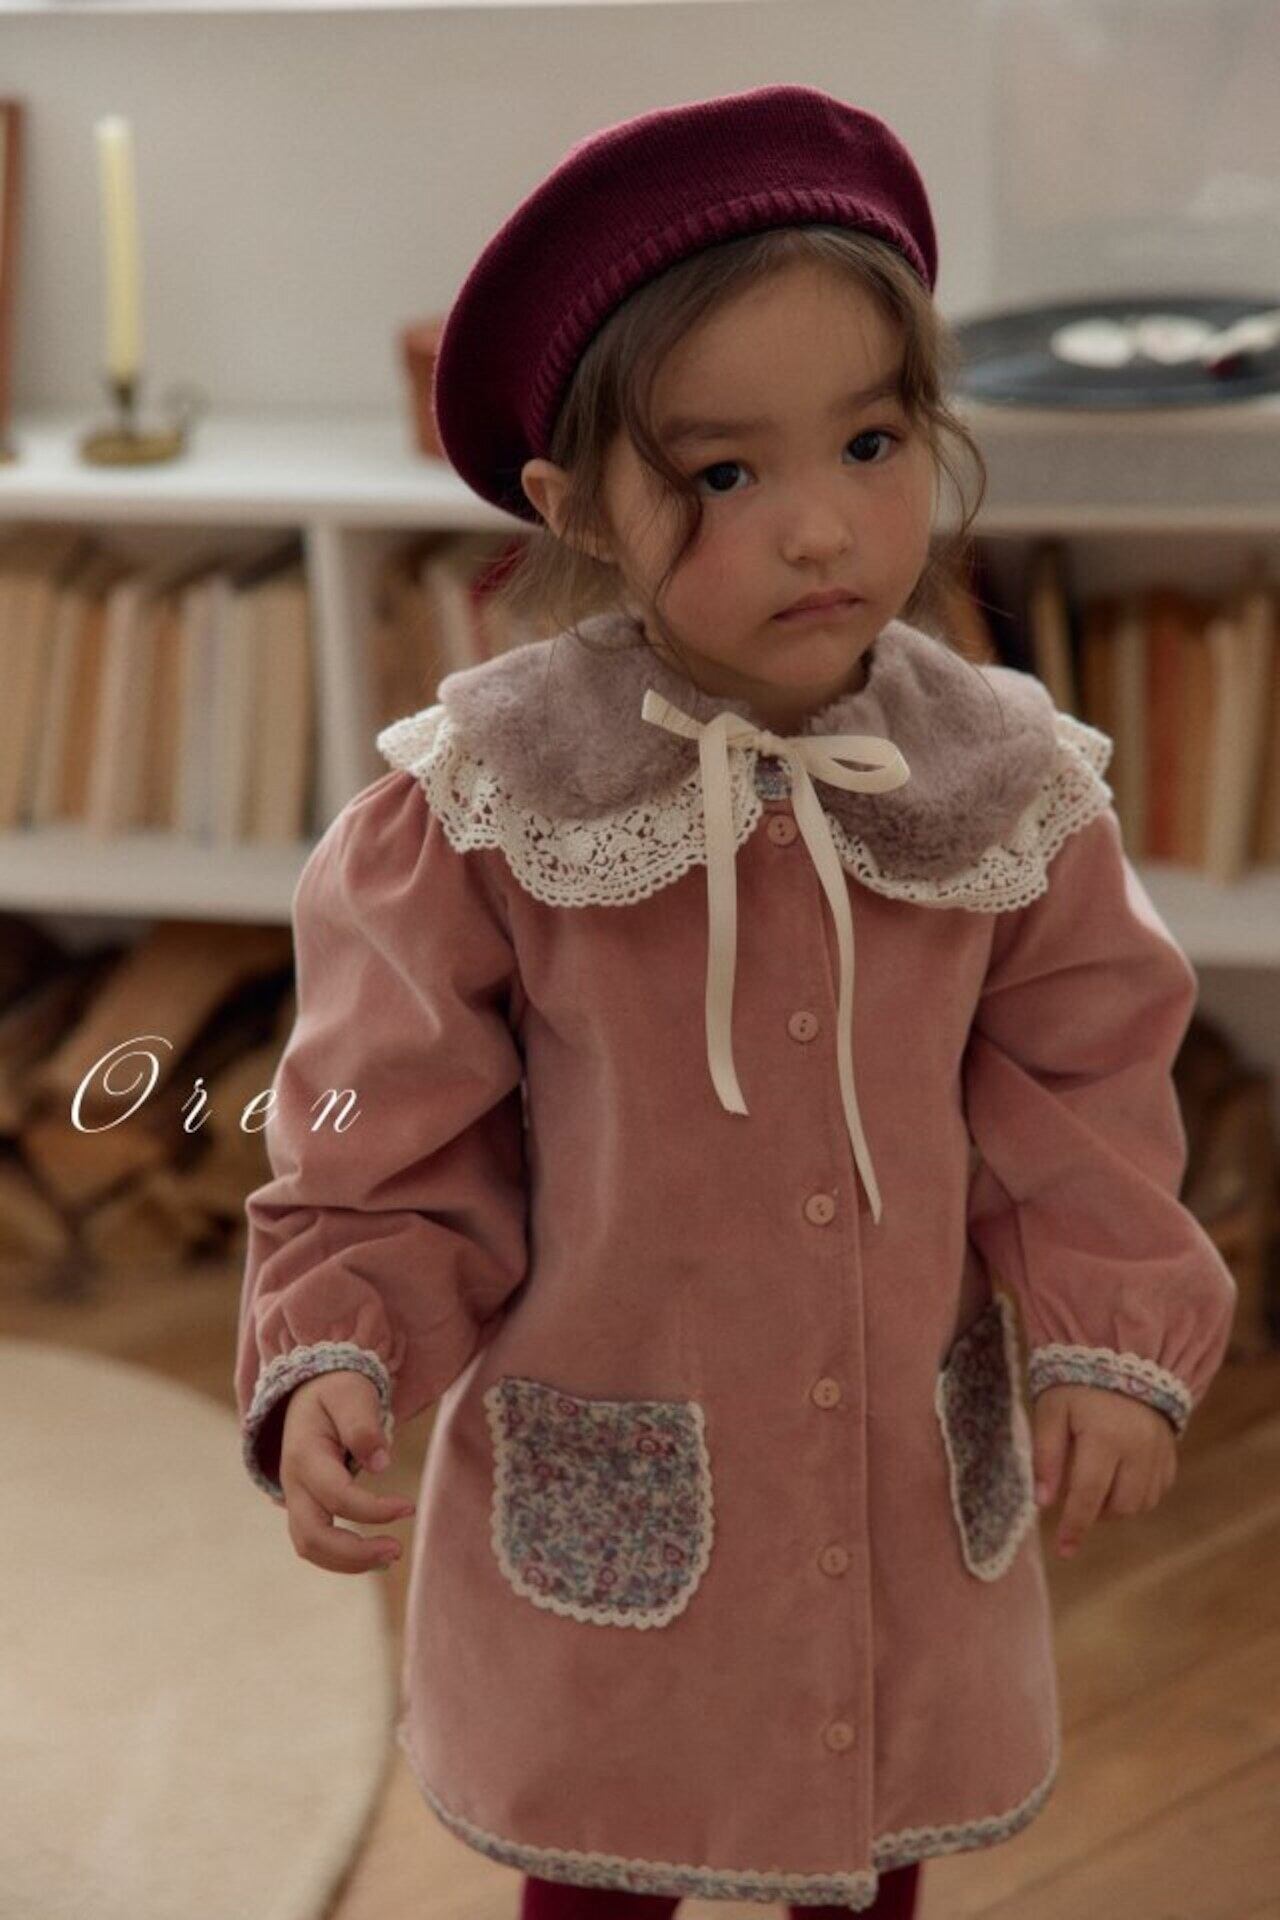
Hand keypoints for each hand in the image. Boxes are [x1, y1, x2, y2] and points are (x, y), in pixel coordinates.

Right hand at [279, 1370, 415, 1574]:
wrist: (310, 1391)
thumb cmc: (336, 1391)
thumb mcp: (351, 1394)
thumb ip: (363, 1426)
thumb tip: (381, 1464)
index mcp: (305, 1455)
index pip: (337, 1496)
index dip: (374, 1509)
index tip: (410, 1508)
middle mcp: (292, 1483)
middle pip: (311, 1537)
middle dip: (354, 1553)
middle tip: (397, 1550)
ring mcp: (294, 1498)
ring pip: (309, 1547)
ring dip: (348, 1561)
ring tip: (391, 1556)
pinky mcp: (303, 1506)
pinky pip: (315, 1542)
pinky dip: (341, 1556)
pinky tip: (373, 1553)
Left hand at [1031, 1383, 1177, 1558]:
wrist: (1123, 1358)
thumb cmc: (1077, 1384)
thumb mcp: (1051, 1410)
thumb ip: (1045, 1455)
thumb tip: (1042, 1502)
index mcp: (1104, 1437)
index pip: (1088, 1495)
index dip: (1075, 1526)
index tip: (1064, 1550)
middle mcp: (1138, 1449)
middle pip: (1119, 1506)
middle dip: (1094, 1513)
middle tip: (1075, 1499)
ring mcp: (1159, 1452)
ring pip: (1140, 1503)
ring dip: (1115, 1506)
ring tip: (1094, 1484)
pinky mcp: (1170, 1453)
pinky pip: (1156, 1491)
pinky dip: (1135, 1495)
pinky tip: (1118, 1478)